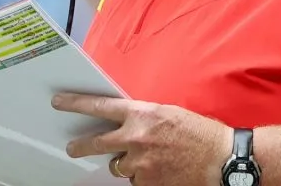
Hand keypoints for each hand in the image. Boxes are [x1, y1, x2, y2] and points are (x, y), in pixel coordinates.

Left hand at [51, 92, 232, 185]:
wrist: (222, 159)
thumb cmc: (198, 132)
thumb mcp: (167, 113)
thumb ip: (141, 117)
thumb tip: (123, 122)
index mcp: (141, 114)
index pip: (99, 107)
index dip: (75, 104)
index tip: (59, 103)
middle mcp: (136, 138)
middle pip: (96, 143)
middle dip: (81, 146)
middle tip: (72, 148)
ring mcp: (140, 163)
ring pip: (118, 165)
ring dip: (126, 163)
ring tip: (149, 160)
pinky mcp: (147, 183)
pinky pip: (134, 181)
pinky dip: (142, 177)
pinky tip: (159, 171)